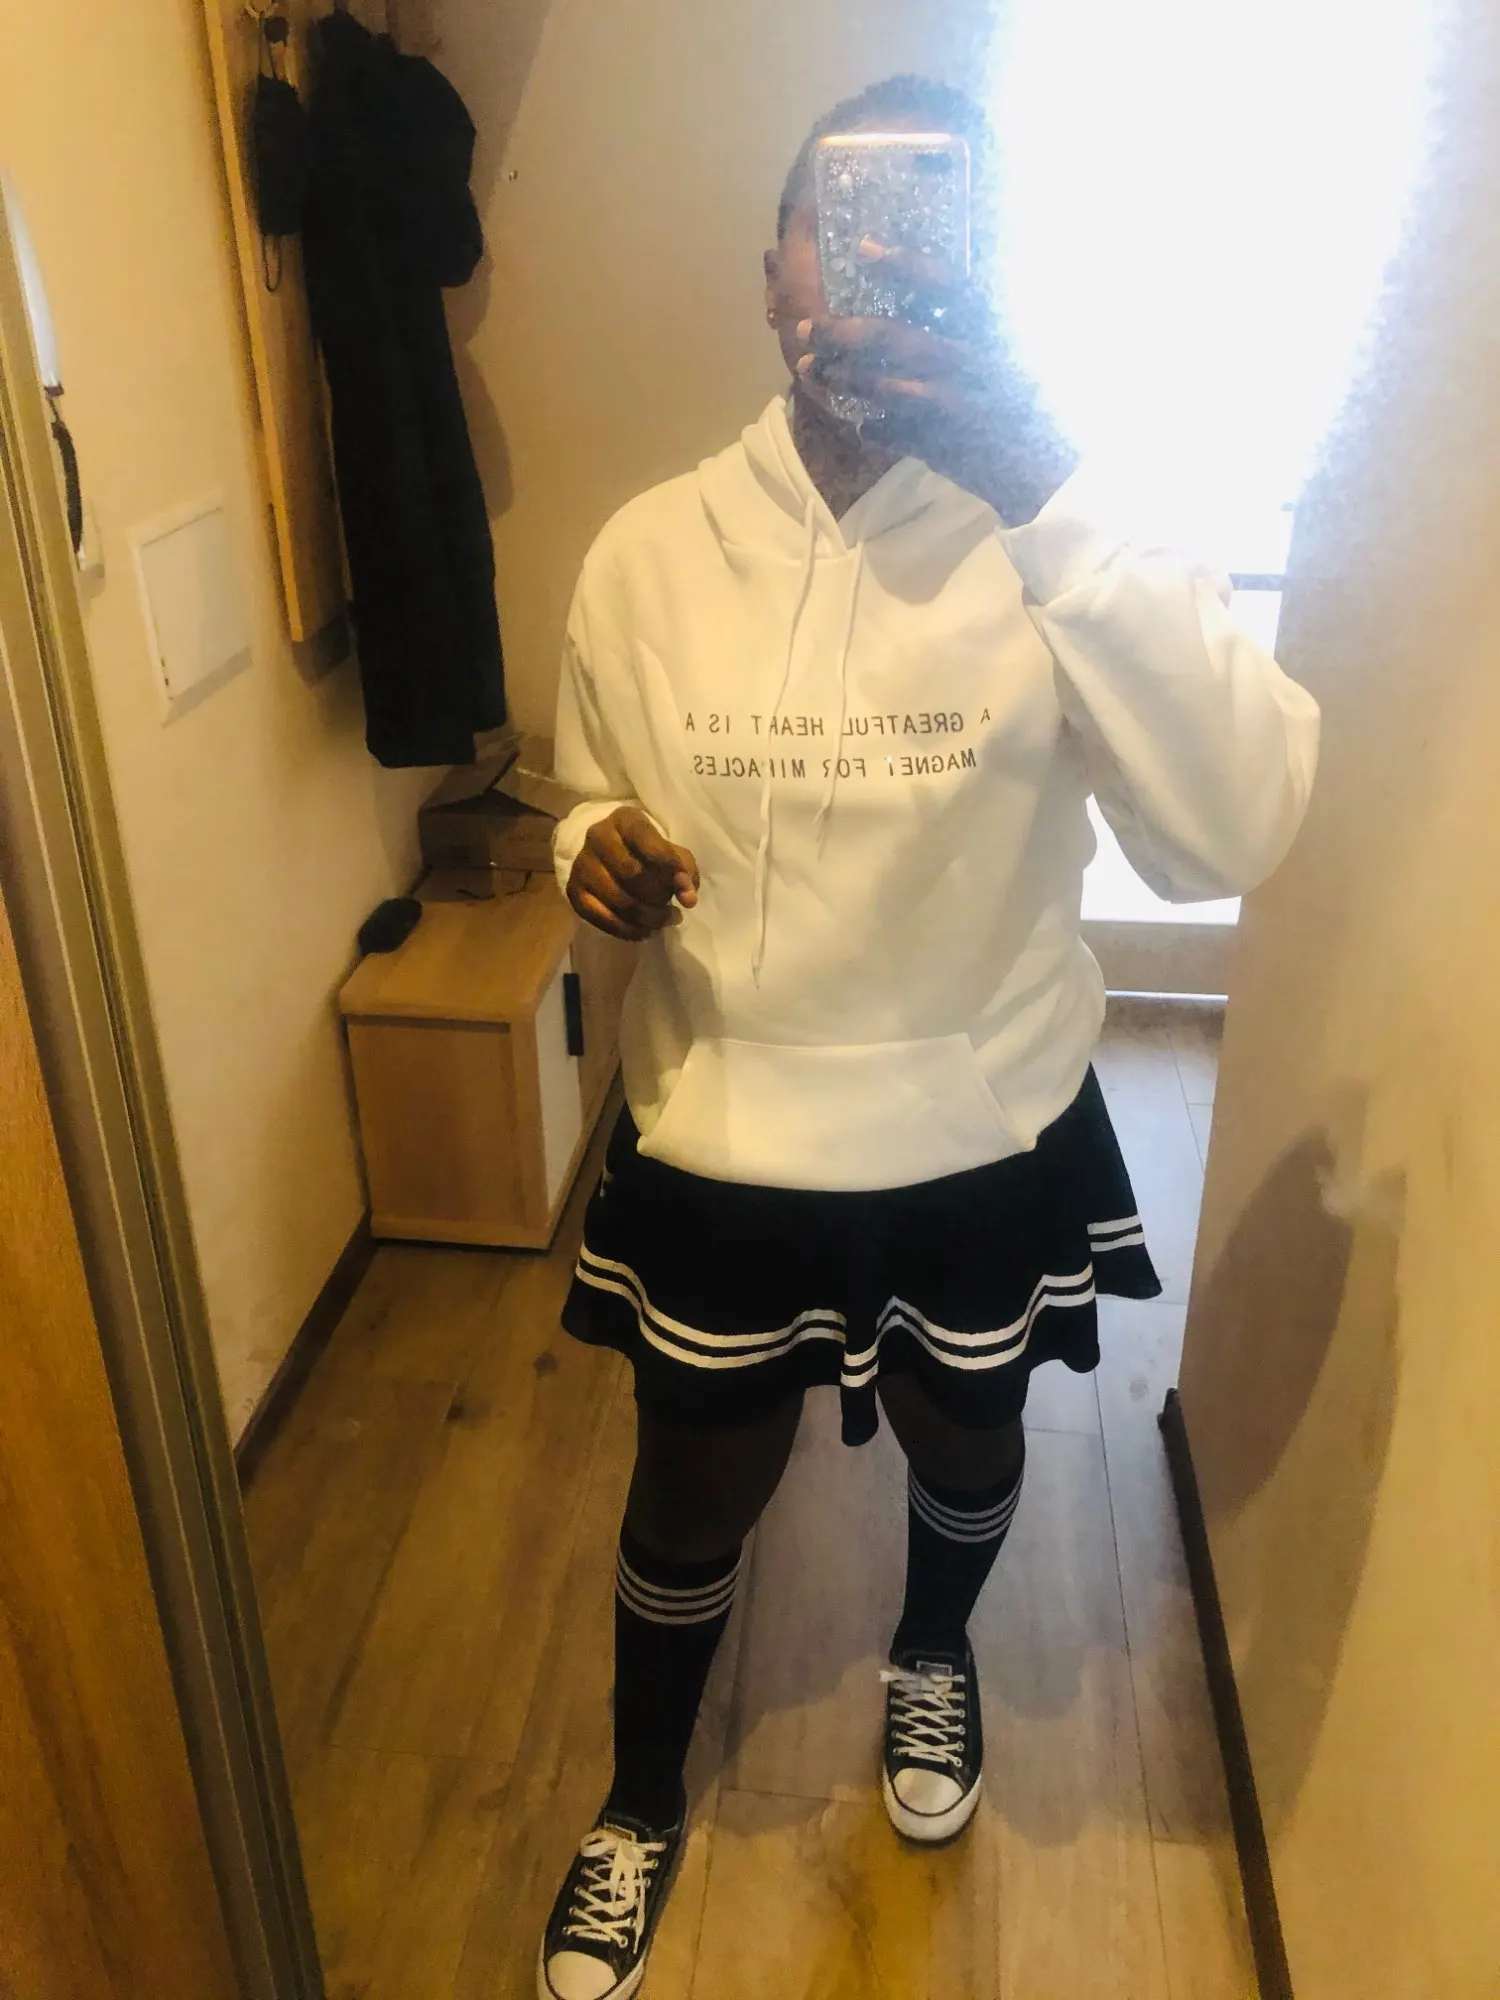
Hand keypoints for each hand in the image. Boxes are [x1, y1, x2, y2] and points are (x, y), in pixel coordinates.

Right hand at [567, 807, 699, 942]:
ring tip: (664, 920)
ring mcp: (582, 864)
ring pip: (620, 901)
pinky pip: (604, 919)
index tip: (686, 887)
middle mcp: (598, 836)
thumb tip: (688, 899)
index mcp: (625, 820)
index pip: (646, 839)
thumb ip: (684, 870)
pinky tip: (645, 930)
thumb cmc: (647, 852)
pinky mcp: (574, 891)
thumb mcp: (670, 852)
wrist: (609, 857)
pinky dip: (630, 930)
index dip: (669, 865)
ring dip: (649, 918)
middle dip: (659, 896)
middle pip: (632, 874)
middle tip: (672, 907)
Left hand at [796, 240, 1076, 522]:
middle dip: (844, 333)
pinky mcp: (944, 444)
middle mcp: (971, 362)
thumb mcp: (1028, 351)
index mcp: (996, 329)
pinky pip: (895, 433)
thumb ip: (991, 323)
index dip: (904, 265)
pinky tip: (859, 424)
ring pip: (884, 386)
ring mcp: (954, 406)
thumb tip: (960, 292)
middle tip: (806, 328)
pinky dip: (875, 428)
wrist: (1060, 475)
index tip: (865, 248)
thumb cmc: (1048, 405)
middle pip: (895, 338)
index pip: (946, 285)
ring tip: (808, 370)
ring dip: (844, 378)